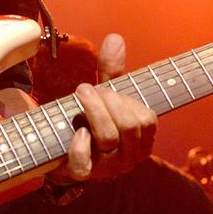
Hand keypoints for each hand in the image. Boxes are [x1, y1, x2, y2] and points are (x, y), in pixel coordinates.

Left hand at [59, 33, 156, 182]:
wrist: (66, 151)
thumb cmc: (94, 120)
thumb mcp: (106, 94)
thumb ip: (112, 70)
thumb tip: (115, 38)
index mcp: (142, 138)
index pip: (146, 119)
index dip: (126, 100)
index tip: (105, 88)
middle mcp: (130, 156)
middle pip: (127, 125)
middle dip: (106, 100)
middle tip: (86, 89)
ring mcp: (109, 167)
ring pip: (108, 137)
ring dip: (92, 111)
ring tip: (79, 97)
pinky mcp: (85, 174)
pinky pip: (84, 162)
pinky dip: (79, 145)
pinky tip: (76, 131)